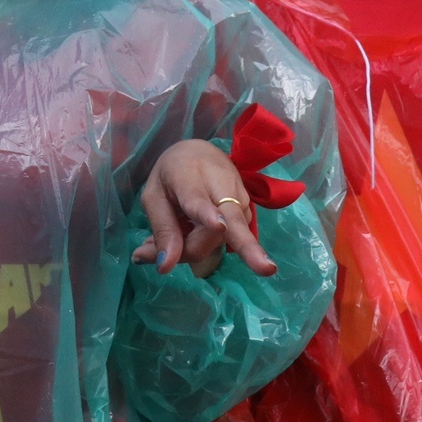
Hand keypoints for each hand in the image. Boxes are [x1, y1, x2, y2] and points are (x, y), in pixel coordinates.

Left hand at [132, 137, 276, 278]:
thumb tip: (165, 267)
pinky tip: (188, 236)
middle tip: (267, 270)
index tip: (218, 226)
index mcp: (189, 178)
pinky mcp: (248, 211)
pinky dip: (206, 245)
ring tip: (168, 242)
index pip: (199, 200)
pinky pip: (229, 239)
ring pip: (226, 239)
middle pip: (233, 223)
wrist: (199, 152)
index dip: (208, 215)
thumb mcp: (154, 197)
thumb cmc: (171, 175)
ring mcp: (240, 199)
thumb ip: (162, 231)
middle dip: (248, 247)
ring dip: (197, 249)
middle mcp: (221, 186)